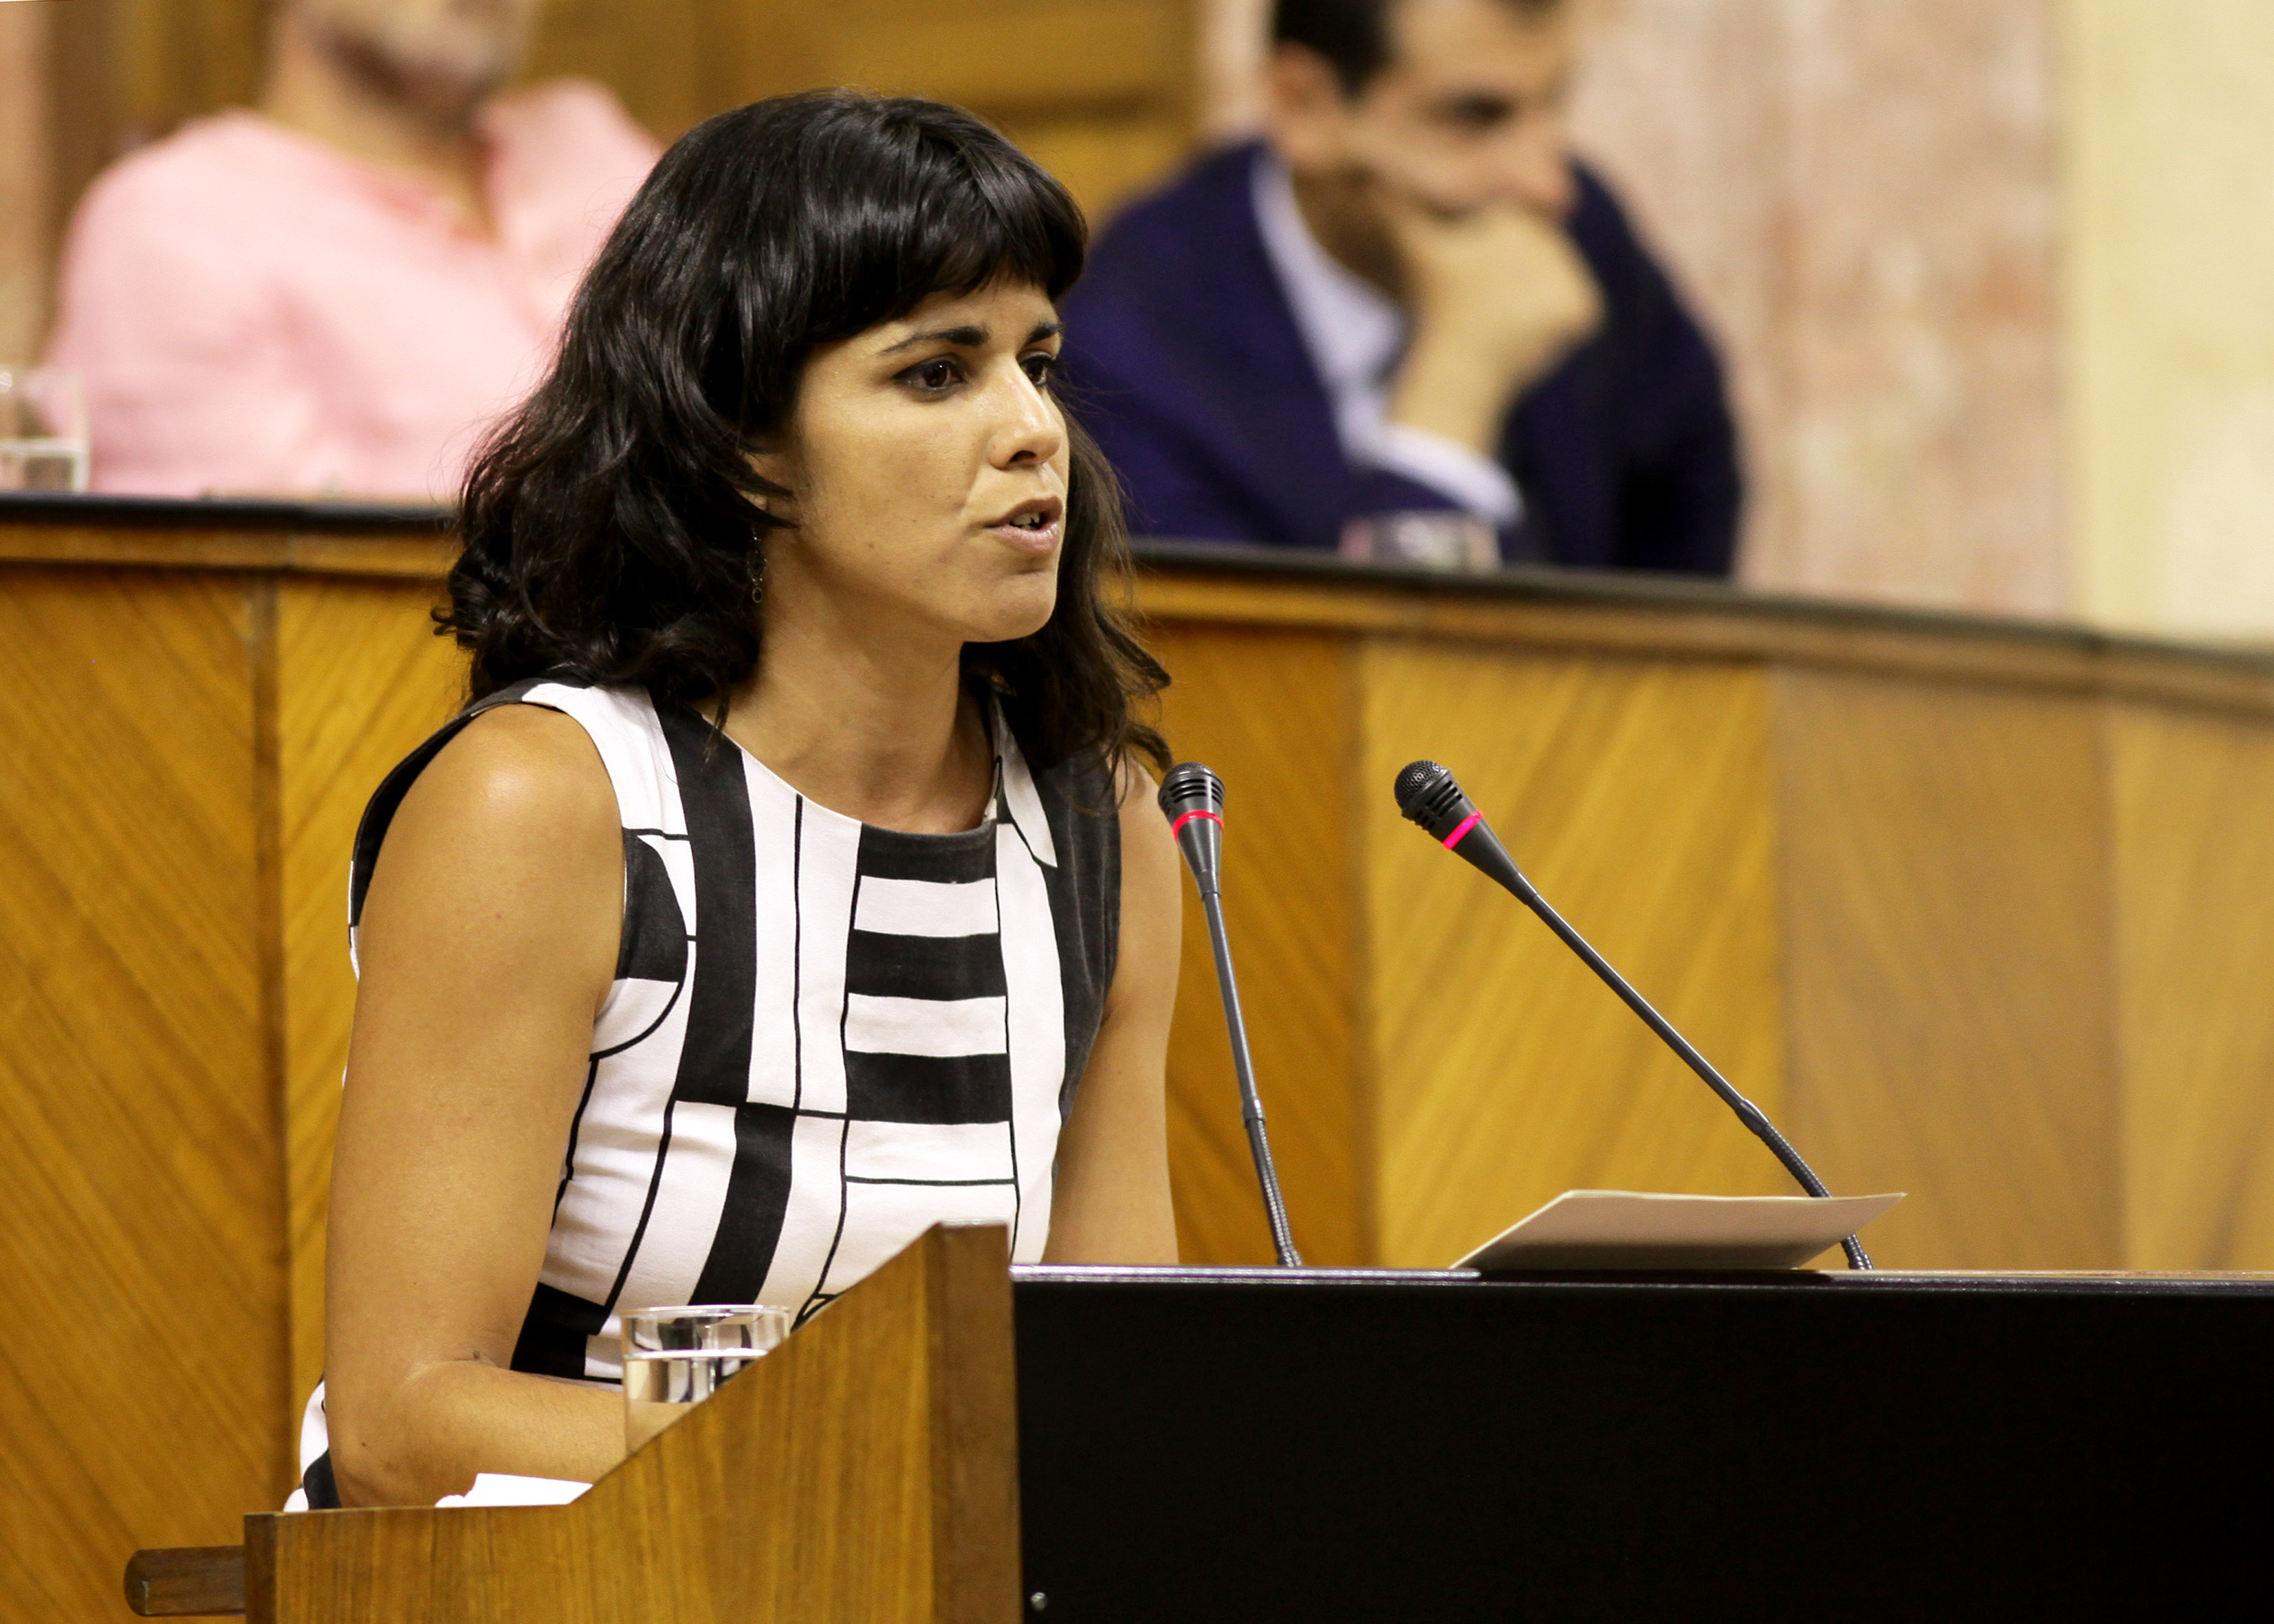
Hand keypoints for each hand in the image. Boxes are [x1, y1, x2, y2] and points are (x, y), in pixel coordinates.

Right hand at [1380, 188, 1602, 454]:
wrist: (1458, 373)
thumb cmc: (1433, 308)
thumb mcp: (1414, 250)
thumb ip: (1396, 206)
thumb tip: (1367, 179)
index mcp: (1514, 218)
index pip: (1518, 216)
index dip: (1494, 247)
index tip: (1476, 276)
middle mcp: (1550, 240)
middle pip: (1542, 249)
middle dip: (1519, 270)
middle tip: (1488, 300)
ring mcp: (1573, 277)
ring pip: (1560, 277)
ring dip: (1539, 294)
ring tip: (1504, 315)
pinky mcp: (1586, 312)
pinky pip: (1579, 310)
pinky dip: (1559, 322)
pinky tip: (1528, 331)